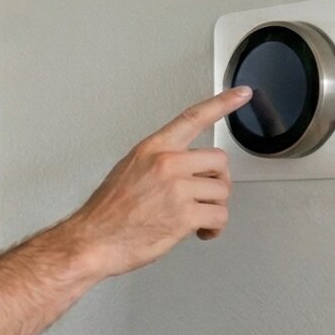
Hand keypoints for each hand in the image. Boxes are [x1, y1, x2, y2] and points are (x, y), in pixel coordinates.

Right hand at [62, 87, 251, 276]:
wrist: (93, 240)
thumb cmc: (107, 212)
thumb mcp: (128, 170)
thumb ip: (158, 163)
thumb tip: (186, 170)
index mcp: (153, 149)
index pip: (193, 118)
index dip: (222, 103)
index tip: (242, 94)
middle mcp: (167, 164)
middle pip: (219, 161)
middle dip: (217, 181)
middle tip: (205, 195)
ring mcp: (177, 189)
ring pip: (222, 191)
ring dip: (214, 207)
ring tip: (196, 218)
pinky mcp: (184, 215)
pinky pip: (219, 216)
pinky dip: (214, 227)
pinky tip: (200, 231)